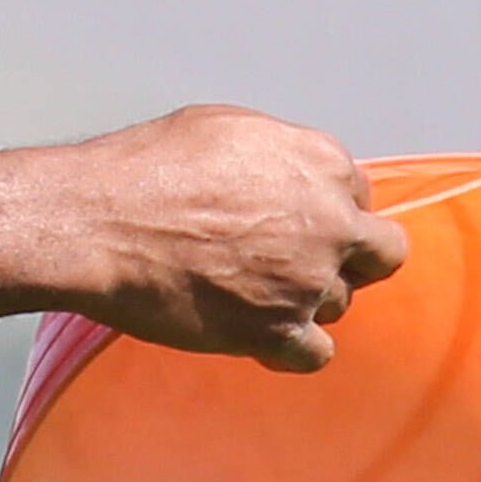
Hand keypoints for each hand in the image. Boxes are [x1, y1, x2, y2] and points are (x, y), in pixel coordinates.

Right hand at [59, 106, 407, 371]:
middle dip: (350, 258)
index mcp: (320, 163)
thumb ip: (279, 155)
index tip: (298, 220)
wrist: (100, 224)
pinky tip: (258, 334)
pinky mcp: (278, 331)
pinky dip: (291, 348)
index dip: (329, 209)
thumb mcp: (225, 128)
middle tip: (303, 262)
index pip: (359, 194)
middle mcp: (329, 222)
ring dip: (305, 302)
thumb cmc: (147, 170)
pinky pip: (317, 353)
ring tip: (250, 292)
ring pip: (340, 303)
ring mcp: (308, 281)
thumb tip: (287, 175)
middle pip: (380, 252)